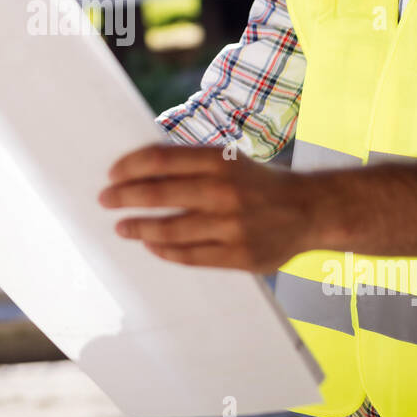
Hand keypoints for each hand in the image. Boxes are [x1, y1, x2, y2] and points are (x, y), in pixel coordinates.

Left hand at [98, 143, 320, 271]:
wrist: (310, 210)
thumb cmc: (258, 183)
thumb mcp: (230, 160)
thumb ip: (191, 164)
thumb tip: (139, 169)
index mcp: (220, 160)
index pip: (160, 159)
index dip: (130, 166)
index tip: (112, 174)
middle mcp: (225, 191)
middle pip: (158, 194)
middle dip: (125, 197)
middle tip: (106, 200)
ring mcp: (232, 226)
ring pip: (171, 230)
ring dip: (139, 229)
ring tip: (123, 227)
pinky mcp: (240, 255)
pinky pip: (191, 256)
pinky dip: (166, 251)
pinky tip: (152, 246)